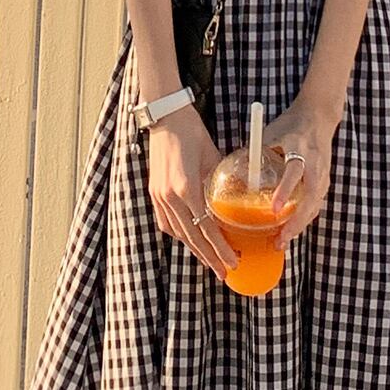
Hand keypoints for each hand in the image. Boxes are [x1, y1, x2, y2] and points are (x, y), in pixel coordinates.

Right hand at [145, 106, 239, 281]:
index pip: (206, 228)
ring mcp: (159, 195)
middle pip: (191, 237)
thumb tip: (235, 202)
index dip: (220, 248)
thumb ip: (220, 183)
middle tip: (224, 272)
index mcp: (187, 187)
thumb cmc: (193, 133)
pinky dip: (180, 234)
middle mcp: (170, 196)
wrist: (166, 116)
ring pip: (178, 232)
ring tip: (210, 261)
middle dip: (209, 257)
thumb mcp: (213, 158)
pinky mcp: (154, 192)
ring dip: (195, 249)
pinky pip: (166, 222)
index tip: (232, 262)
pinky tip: (190, 240)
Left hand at [263, 96, 341, 246]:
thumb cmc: (291, 125)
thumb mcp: (272, 133)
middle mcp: (316, 164)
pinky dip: (302, 220)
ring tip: (281, 241)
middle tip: (280, 238)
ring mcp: (323, 175)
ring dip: (299, 225)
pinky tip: (289, 231)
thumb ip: (257, 153)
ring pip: (314, 206)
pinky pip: (314, 205)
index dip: (285, 191)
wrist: (319, 117)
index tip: (274, 209)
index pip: (295, 172)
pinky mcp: (324, 182)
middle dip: (296, 222)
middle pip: (310, 198)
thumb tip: (236, 176)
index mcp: (301, 148)